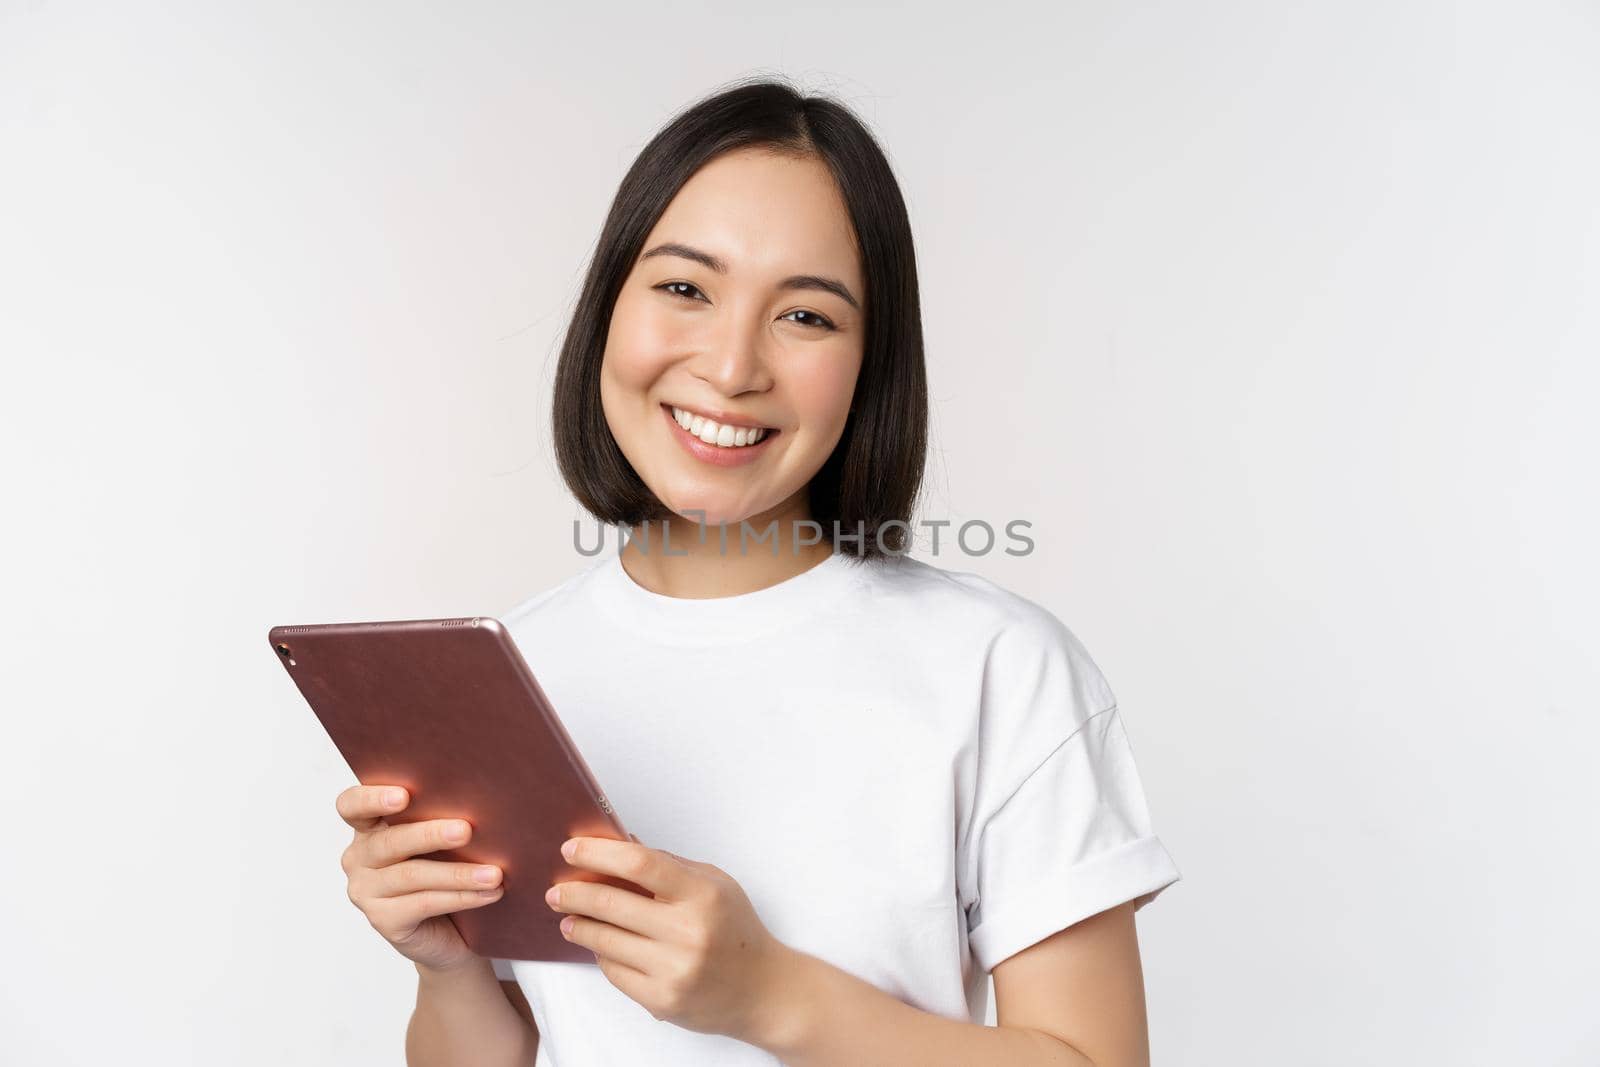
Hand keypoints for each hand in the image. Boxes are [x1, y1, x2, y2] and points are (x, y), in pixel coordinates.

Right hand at [335, 784, 504, 972]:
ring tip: (494, 873)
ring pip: (412, 875)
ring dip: (458, 873)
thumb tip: (479, 800)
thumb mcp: (442, 838)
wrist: (452, 929)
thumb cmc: (448, 866)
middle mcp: (360, 857)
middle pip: (390, 841)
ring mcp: (366, 891)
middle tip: (466, 830)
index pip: (352, 805)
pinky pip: (424, 903)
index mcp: (369, 826)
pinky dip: (461, 897)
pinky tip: (490, 893)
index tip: (404, 795)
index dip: (372, 798)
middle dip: (430, 834)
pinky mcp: (383, 920)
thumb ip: (442, 816)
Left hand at [547, 836, 792, 1041]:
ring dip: (579, 925)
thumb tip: (621, 843)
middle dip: (575, 893)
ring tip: (569, 917)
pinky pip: (614, 972)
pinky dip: (602, 955)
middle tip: (556, 889)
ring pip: (604, 941)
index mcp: (702, 894)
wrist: (763, 991)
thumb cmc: (736, 931)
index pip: (639, 864)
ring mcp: (673, 970)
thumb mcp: (715, 885)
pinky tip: (599, 944)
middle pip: (612, 903)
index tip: (572, 850)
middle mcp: (687, 932)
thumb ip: (669, 865)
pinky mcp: (661, 1000)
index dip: (598, 853)